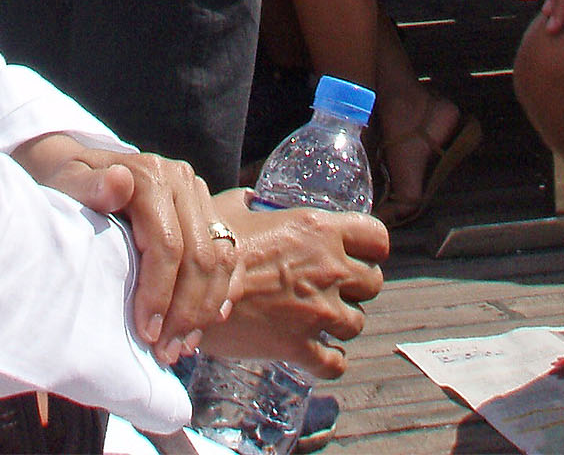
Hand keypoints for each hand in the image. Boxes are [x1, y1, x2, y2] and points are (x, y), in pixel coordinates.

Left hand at [13, 138, 240, 366]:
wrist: (79, 168)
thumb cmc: (66, 183)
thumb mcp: (66, 182)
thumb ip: (89, 186)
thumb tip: (119, 182)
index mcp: (150, 176)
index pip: (168, 245)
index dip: (160, 293)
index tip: (146, 334)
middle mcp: (181, 181)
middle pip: (199, 255)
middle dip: (185, 311)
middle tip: (166, 352)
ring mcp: (197, 195)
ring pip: (219, 258)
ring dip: (205, 308)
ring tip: (182, 346)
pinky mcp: (205, 211)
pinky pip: (227, 255)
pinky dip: (221, 291)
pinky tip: (208, 323)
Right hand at [201, 196, 386, 374]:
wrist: (185, 287)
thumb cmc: (208, 241)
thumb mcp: (237, 207)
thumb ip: (258, 205)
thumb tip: (255, 200)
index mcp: (318, 229)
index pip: (377, 238)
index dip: (370, 247)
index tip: (358, 253)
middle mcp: (328, 268)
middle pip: (373, 283)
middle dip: (358, 286)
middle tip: (336, 288)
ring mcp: (317, 311)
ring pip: (357, 323)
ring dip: (342, 322)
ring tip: (321, 319)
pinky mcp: (299, 347)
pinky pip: (334, 363)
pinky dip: (330, 360)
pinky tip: (318, 354)